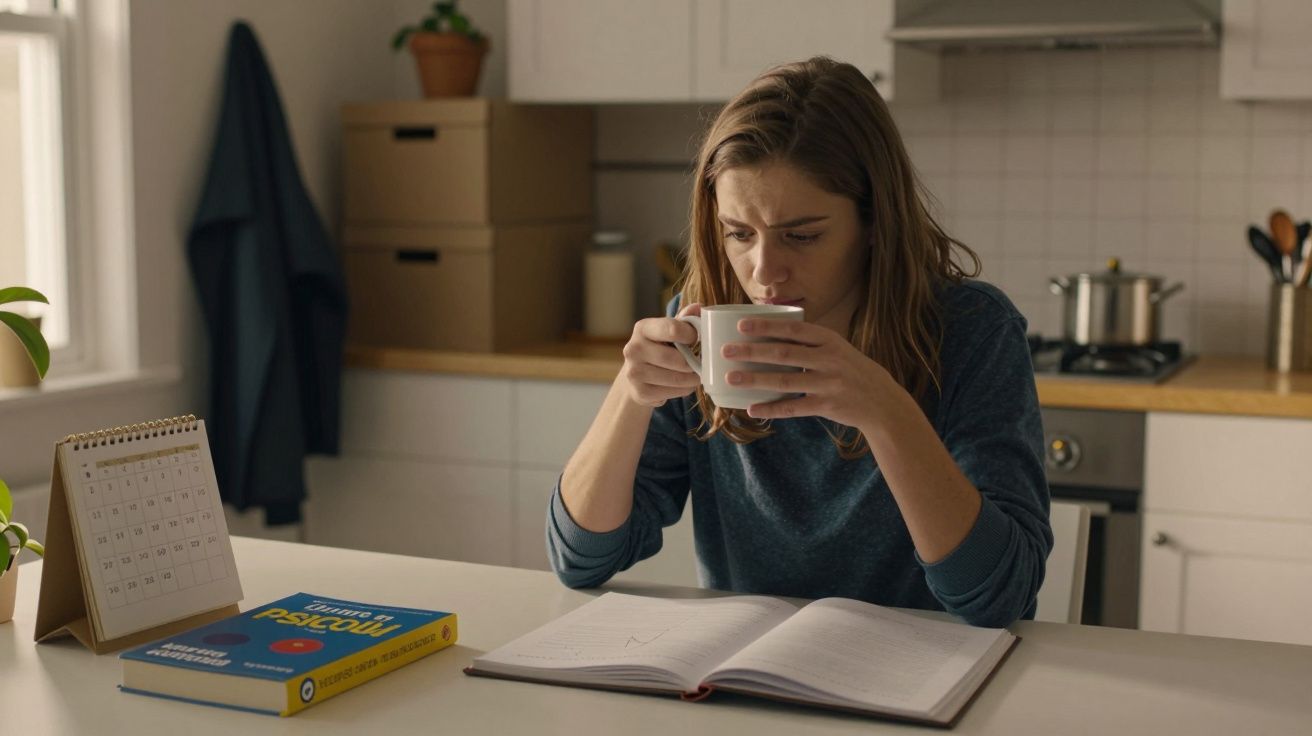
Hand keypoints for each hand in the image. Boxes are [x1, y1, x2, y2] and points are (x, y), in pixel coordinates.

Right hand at [620, 302, 702, 406]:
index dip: (691, 335)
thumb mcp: (668, 331)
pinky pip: (672, 393)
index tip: (696, 340)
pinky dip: (683, 390)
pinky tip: (682, 385)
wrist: (636, 374)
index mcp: (643, 328)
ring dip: (692, 379)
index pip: (673, 329)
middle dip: (694, 363)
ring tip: (694, 376)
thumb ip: (683, 320)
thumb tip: (699, 307)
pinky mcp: (640, 392)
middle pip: (677, 359)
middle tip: (700, 364)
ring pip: (677, 378)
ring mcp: (634, 372)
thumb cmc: (659, 347)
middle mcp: (633, 349)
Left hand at [722, 317, 896, 431]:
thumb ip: (810, 343)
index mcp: (830, 341)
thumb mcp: (838, 349)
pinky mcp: (827, 407)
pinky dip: (771, 409)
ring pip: (785, 381)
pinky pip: (793, 408)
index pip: (794, 330)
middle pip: (784, 354)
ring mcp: (829, 384)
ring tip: (731, 378)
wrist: (883, 402)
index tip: (741, 324)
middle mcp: (830, 360)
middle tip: (726, 350)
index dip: (767, 326)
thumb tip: (769, 333)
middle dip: (752, 351)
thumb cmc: (852, 371)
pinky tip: (752, 409)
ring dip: (755, 379)